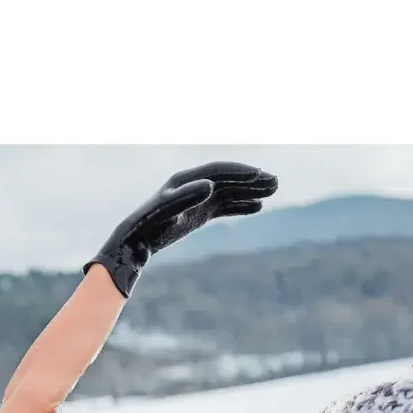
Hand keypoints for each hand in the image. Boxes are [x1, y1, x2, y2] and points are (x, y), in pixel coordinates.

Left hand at [87, 161, 277, 297]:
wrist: (136, 242)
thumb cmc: (148, 225)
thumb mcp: (167, 210)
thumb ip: (186, 197)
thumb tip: (210, 184)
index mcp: (186, 179)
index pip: (218, 171)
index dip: (239, 172)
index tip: (259, 175)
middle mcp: (193, 186)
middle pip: (228, 178)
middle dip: (252, 179)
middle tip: (276, 181)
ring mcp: (197, 199)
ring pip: (230, 192)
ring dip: (251, 191)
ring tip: (273, 190)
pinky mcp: (199, 213)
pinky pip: (225, 206)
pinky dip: (241, 206)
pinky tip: (258, 207)